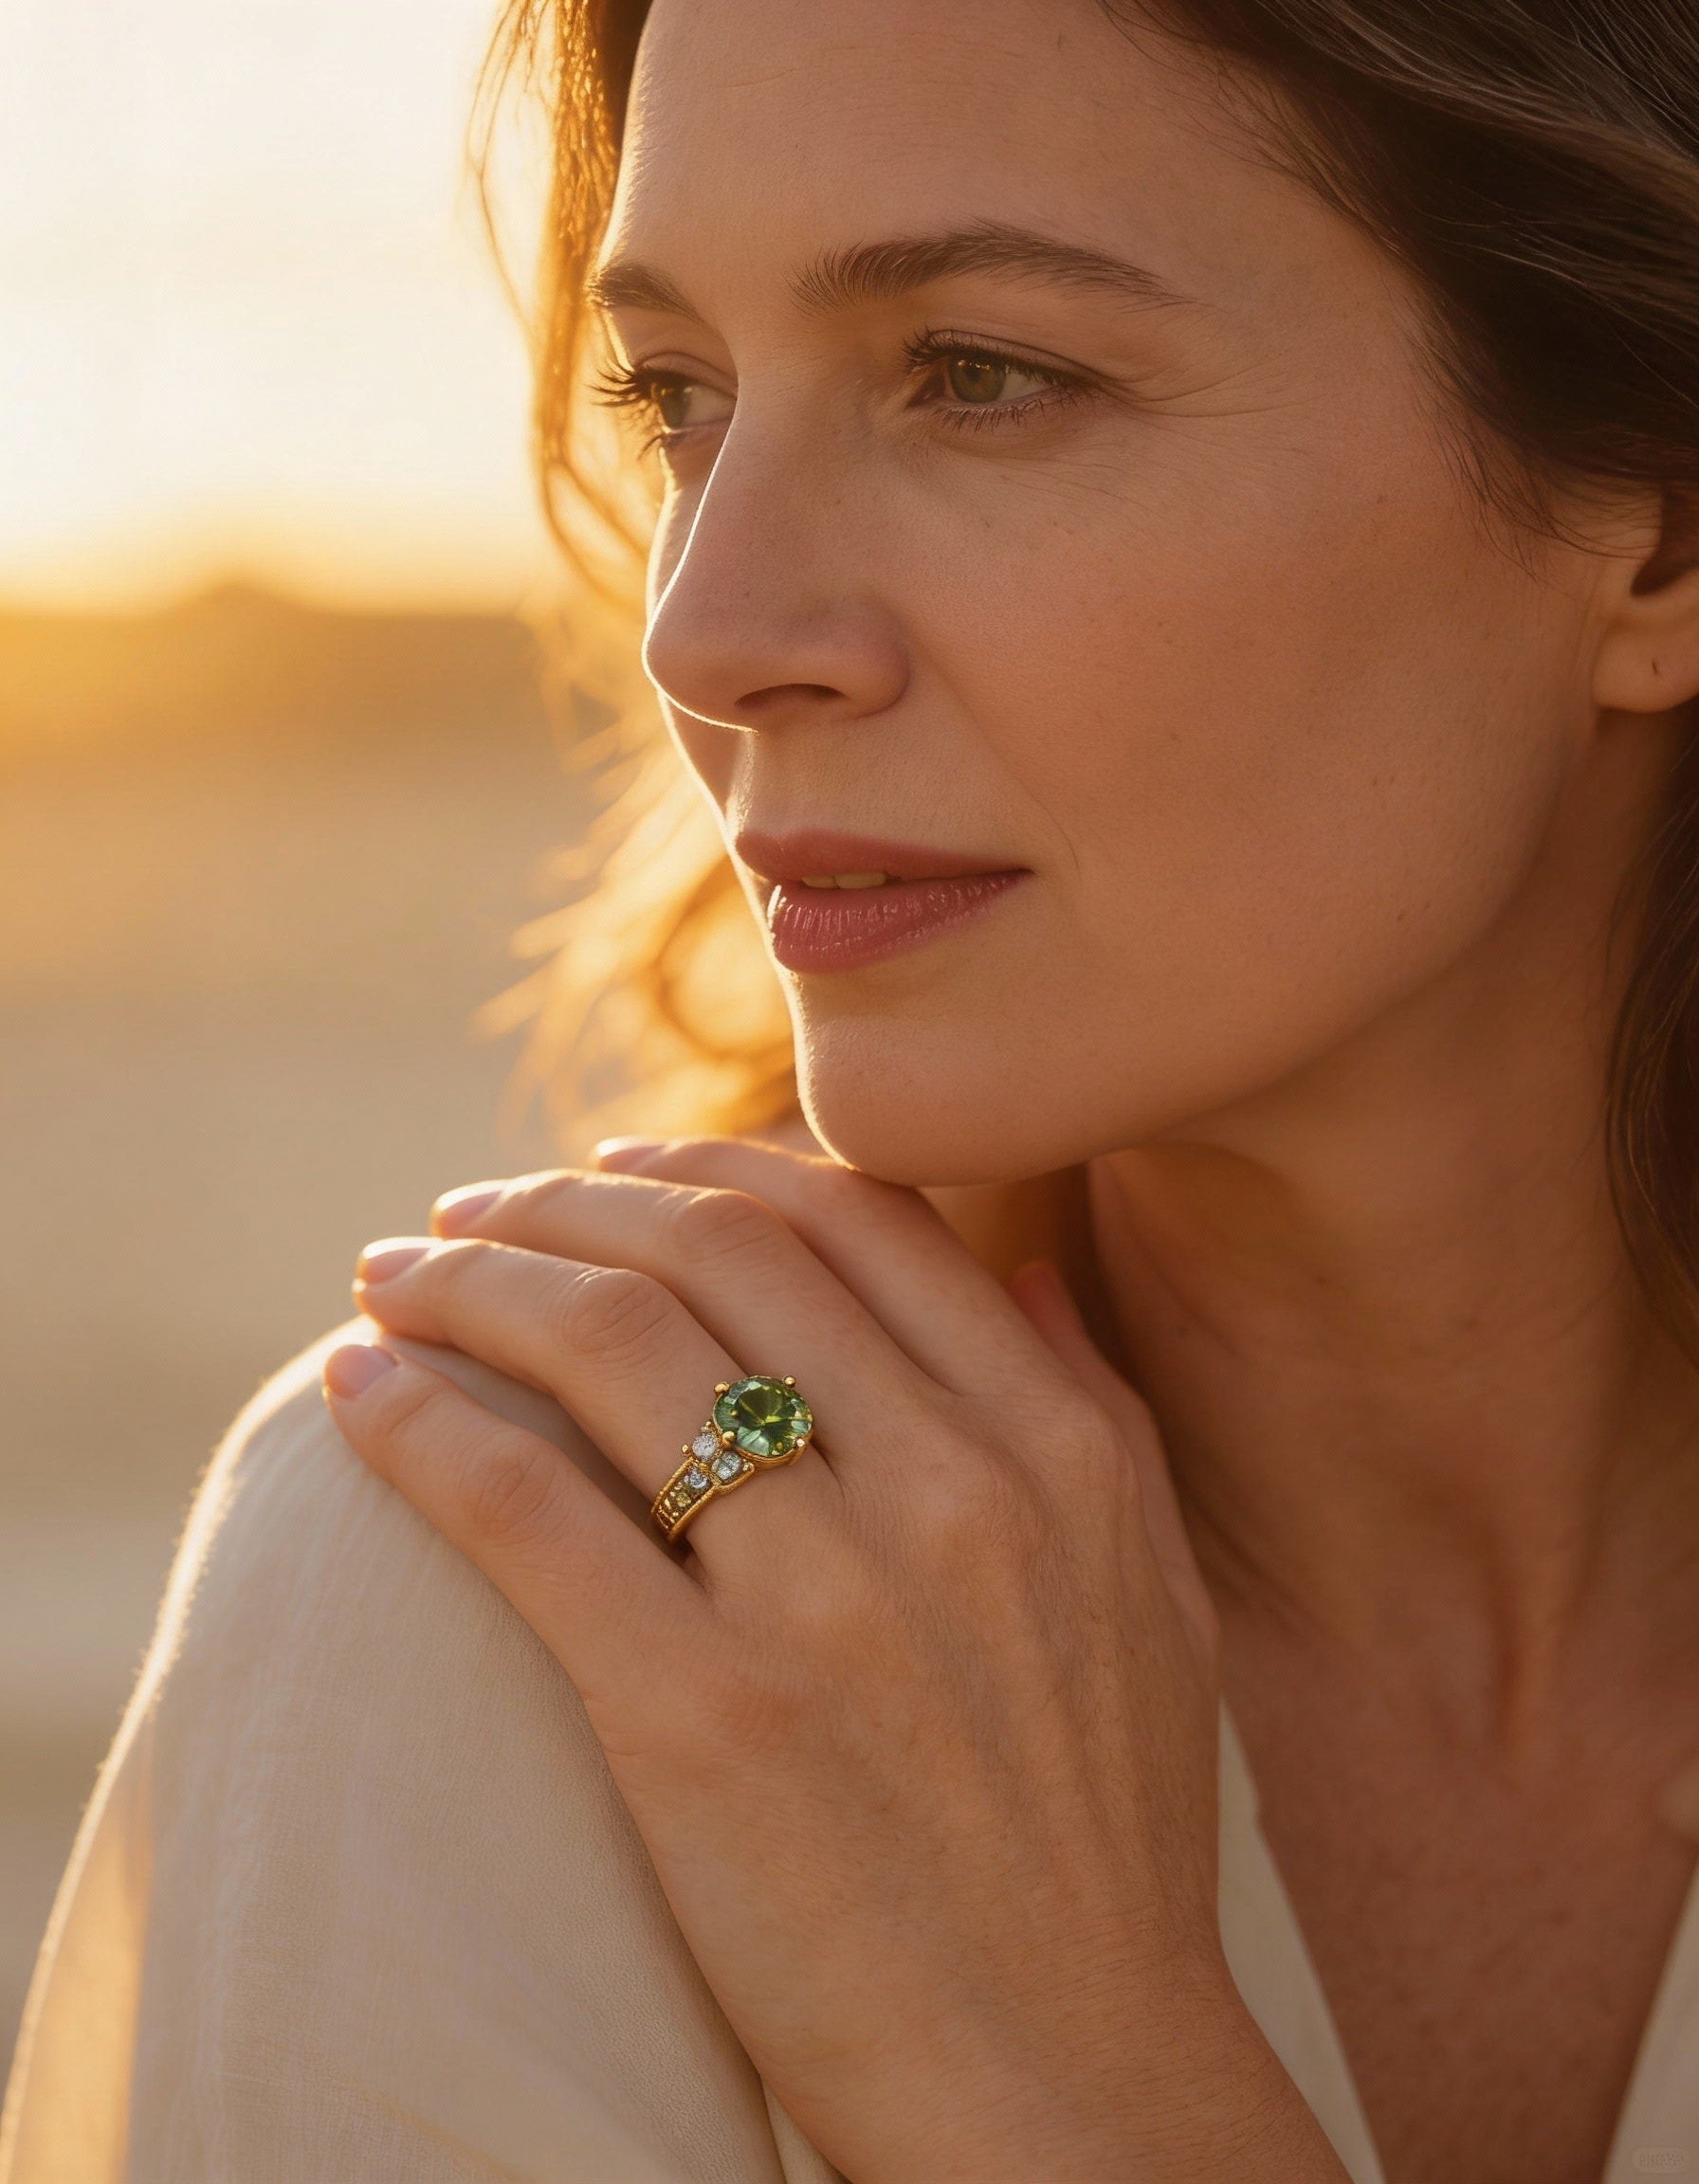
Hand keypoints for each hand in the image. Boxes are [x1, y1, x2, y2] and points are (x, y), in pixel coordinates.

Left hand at [324, 1140, 1344, 2183]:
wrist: (1070, 2087)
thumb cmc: (1105, 1845)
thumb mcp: (1157, 1599)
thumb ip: (1093, 1410)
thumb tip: (1017, 1268)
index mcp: (1056, 1449)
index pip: (854, 1221)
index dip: (707, 1165)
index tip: (611, 1169)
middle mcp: (951, 1492)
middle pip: (716, 1252)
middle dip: (565, 1196)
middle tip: (472, 1206)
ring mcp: (826, 1602)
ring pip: (610, 1341)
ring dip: (472, 1278)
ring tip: (395, 1274)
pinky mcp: (701, 1721)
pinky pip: (527, 1510)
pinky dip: (422, 1422)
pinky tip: (358, 1387)